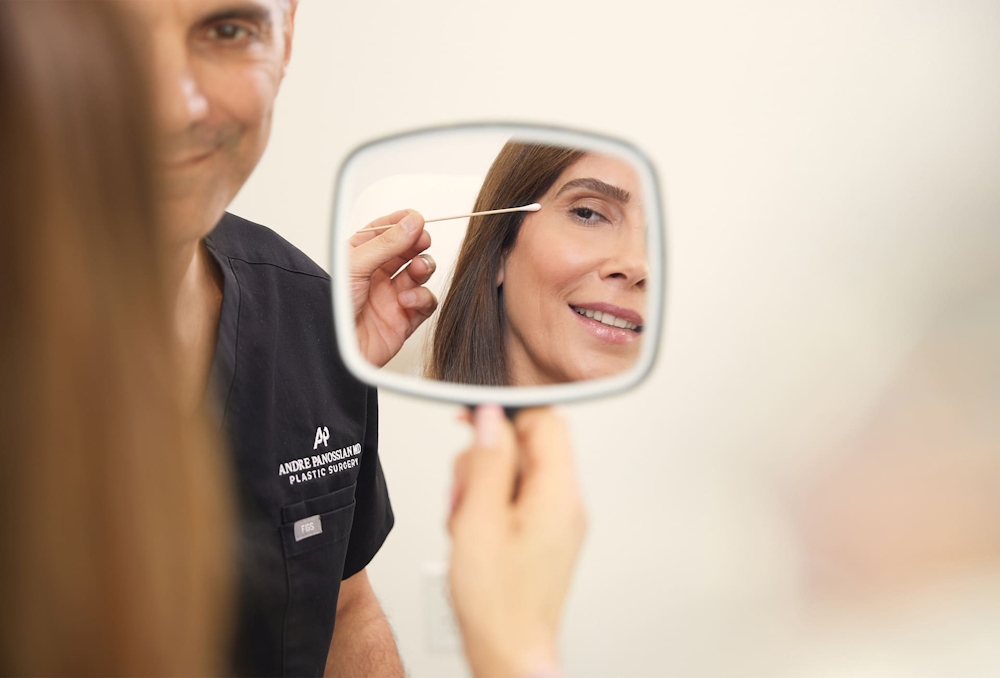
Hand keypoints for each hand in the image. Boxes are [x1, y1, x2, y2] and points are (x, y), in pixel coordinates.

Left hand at [349, 209, 437, 366]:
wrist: (336, 351)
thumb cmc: (334, 311)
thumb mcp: (356, 266)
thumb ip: (387, 243)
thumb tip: (412, 221)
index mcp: (359, 257)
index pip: (385, 231)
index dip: (402, 223)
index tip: (416, 218)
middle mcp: (376, 275)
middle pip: (408, 249)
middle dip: (417, 243)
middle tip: (422, 240)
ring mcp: (392, 296)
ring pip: (420, 273)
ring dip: (424, 267)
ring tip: (418, 269)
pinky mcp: (405, 318)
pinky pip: (425, 302)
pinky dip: (421, 298)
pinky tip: (407, 300)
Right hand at [448, 406, 586, 677]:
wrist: (509, 653)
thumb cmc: (498, 602)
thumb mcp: (480, 519)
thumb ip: (487, 462)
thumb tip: (491, 418)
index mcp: (559, 492)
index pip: (546, 419)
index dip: (506, 414)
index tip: (472, 423)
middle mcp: (566, 502)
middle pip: (528, 446)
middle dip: (486, 460)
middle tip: (465, 494)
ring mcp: (557, 520)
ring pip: (517, 473)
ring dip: (482, 487)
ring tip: (467, 522)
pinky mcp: (544, 536)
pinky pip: (516, 500)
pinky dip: (489, 508)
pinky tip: (473, 533)